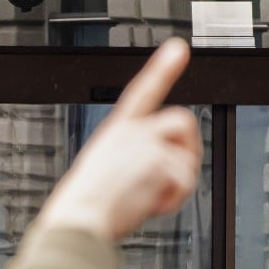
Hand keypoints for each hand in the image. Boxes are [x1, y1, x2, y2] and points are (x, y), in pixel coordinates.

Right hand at [35, 38, 201, 240]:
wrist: (80, 220)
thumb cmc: (87, 205)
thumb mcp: (105, 171)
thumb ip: (134, 159)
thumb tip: (165, 170)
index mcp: (116, 131)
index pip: (142, 91)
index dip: (162, 68)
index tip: (179, 48)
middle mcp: (131, 131)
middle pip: (182, 122)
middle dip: (189, 149)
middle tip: (177, 176)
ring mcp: (145, 144)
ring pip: (187, 157)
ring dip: (180, 182)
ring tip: (154, 198)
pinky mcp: (158, 162)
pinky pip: (185, 182)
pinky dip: (173, 201)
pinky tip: (152, 206)